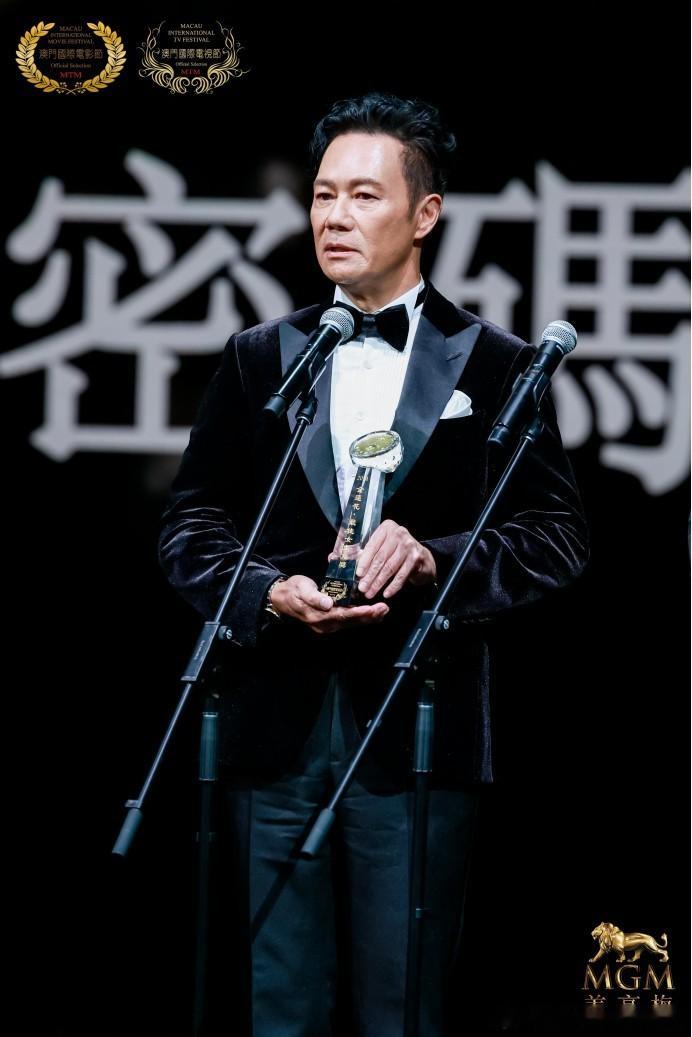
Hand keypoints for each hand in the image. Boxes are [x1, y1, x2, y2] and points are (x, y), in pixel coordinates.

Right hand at [270, 574, 388, 634]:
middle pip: (351, 622)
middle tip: (385, 608)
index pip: (344, 616)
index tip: (374, 609)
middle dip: (369, 616)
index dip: (360, 613)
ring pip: (351, 623)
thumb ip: (314, 597)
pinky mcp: (330, 622)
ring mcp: (328, 626)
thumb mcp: (301, 589)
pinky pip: (348, 622)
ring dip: (368, 617)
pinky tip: (372, 613)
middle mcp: (325, 625)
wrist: (282, 599)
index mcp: (319, 617)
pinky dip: (361, 617)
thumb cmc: (293, 590)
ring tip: (383, 610)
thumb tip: (328, 604)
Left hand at [355, 520, 436, 600]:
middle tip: (362, 588)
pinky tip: (386, 594)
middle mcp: (399, 533)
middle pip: (380, 558)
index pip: (372, 546)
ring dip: (379, 582)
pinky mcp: (416, 557)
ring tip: (370, 593)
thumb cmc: (396, 551)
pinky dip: (393, 586)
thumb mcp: (382, 547)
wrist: (422, 557)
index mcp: (386, 528)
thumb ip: (366, 552)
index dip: (364, 561)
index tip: (358, 574)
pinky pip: (401, 575)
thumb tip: (344, 560)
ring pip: (390, 567)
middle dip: (370, 575)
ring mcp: (409, 545)